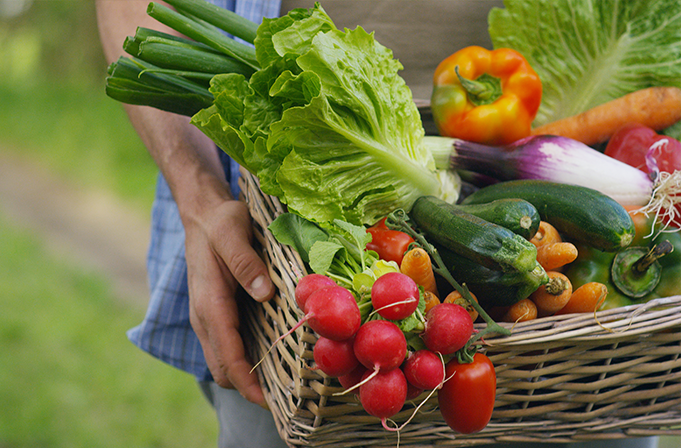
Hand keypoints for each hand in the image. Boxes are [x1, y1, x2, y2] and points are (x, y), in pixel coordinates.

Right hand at [184, 197, 274, 405]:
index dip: (247, 383)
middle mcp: (205, 317)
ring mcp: (209, 317)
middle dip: (249, 388)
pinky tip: (272, 356)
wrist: (203, 213)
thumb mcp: (232, 232)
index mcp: (209, 303)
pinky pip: (228, 346)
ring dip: (247, 377)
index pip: (227, 356)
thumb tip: (264, 293)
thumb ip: (244, 262)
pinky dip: (245, 360)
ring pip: (224, 361)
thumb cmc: (220, 221)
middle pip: (223, 368)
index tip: (270, 401)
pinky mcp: (217, 313)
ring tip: (283, 383)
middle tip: (286, 396)